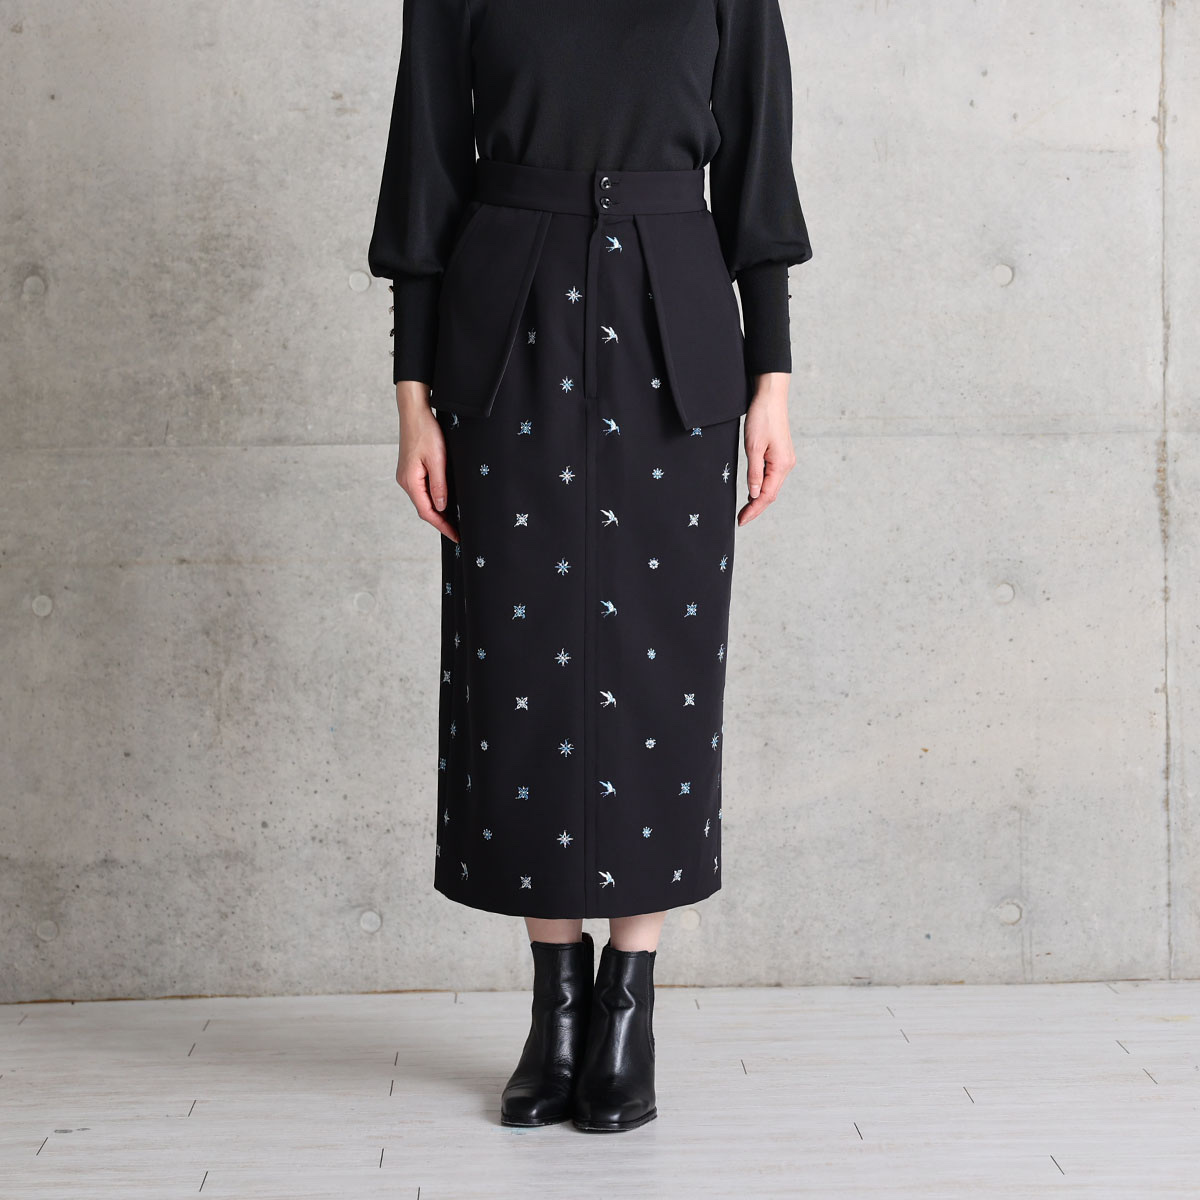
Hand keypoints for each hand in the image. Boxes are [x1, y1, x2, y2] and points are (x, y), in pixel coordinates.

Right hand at [395, 381, 459, 542]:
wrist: (415, 412)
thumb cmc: (426, 432)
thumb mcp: (437, 459)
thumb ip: (439, 485)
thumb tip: (441, 508)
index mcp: (410, 481)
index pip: (427, 512)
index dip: (442, 526)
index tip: (456, 536)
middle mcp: (405, 481)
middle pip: (424, 509)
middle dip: (441, 522)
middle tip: (458, 532)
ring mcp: (407, 476)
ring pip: (423, 500)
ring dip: (438, 511)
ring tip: (454, 521)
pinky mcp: (411, 470)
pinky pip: (423, 491)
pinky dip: (434, 499)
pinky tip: (444, 502)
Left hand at [737, 373, 795, 525]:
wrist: (770, 397)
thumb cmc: (762, 418)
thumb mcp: (753, 447)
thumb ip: (754, 472)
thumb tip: (754, 495)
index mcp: (781, 465)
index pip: (767, 496)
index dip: (754, 510)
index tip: (741, 521)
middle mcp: (787, 465)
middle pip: (771, 494)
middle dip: (756, 508)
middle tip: (741, 520)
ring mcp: (785, 460)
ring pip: (772, 487)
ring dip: (759, 499)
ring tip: (745, 511)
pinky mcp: (781, 455)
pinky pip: (772, 477)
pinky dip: (762, 487)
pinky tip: (753, 493)